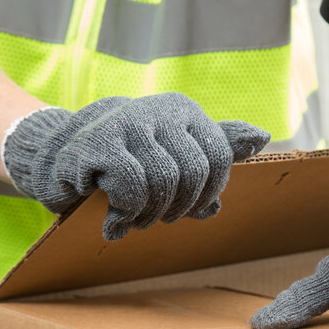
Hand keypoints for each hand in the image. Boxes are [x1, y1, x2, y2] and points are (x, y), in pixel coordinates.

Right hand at [2, 93, 269, 239]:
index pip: (219, 158)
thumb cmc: (130, 158)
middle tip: (160, 217)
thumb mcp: (177, 150)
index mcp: (185, 112)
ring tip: (137, 218)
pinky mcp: (99, 142)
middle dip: (179, 207)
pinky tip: (116, 214)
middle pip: (193, 173)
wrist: (65, 155)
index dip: (208, 192)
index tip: (191, 206)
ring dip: (152, 214)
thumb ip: (216, 146)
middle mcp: (159, 109)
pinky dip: (128, 211)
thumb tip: (262, 137)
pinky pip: (134, 188)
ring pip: (165, 182)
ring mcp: (128, 122)